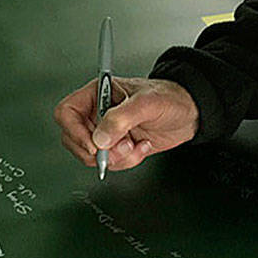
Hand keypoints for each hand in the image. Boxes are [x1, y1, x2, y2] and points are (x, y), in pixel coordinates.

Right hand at [54, 75, 199, 172]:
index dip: (74, 131)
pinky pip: (109, 163)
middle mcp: (98, 113)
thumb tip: (100, 138)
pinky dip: (126, 161)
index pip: (66, 113)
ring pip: (91, 156)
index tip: (93, 144)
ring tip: (134, 145)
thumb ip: (121, 118)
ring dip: (115, 157)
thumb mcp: (146, 103)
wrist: (191, 113)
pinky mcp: (118, 147)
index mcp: (97, 94)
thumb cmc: (171, 97)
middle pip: (73, 139)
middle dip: (96, 150)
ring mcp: (107, 132)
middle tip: (119, 146)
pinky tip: (142, 147)